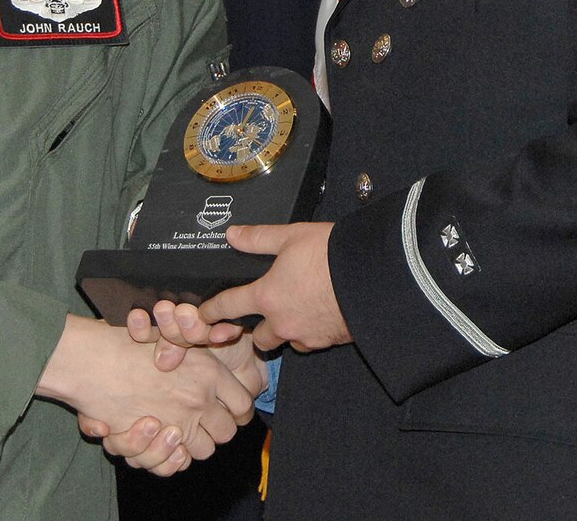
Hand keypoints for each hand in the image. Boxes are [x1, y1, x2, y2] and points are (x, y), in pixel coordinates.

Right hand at [84, 306, 269, 472]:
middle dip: (217, 431)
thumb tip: (222, 351)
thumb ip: (197, 347)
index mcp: (210, 373)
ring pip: (205, 450)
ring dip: (193, 445)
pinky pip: (178, 463)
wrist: (94, 361)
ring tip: (176, 432)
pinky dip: (173, 460)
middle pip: (228, 431)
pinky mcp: (156, 442)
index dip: (237, 410)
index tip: (228, 410)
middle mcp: (200, 400)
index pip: (243, 404)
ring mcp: (180, 423)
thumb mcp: (172, 335)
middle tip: (200, 422)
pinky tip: (165, 445)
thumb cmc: (130, 342)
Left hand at [202, 222, 351, 353]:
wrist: (371, 276)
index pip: (228, 306)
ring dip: (285, 331)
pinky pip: (311, 342)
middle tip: (266, 313)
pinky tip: (319, 314)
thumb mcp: (291, 236)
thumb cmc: (331, 254)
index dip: (212, 310)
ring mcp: (305, 335)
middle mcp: (281, 322)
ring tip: (297, 312)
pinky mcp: (327, 341)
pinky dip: (310, 332)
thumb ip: (259, 237)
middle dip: (258, 329)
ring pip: (286, 341)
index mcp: (267, 296)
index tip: (205, 315)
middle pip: (258, 337)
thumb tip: (233, 234)